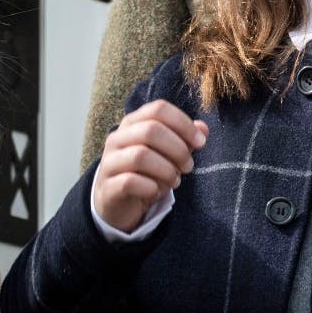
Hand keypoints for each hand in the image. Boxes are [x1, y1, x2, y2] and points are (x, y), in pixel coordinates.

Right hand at [93, 99, 208, 231]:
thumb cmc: (146, 172)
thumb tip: (203, 128)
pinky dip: (151, 187)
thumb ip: (184, 139)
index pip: (158, 109)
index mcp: (133, 123)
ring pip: (140, 156)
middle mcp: (117, 138)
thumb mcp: (168, 154)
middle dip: (178, 149)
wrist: (118, 203)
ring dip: (166, 170)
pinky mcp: (108, 186)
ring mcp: (109, 161)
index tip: (200, 142)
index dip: (183, 123)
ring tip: (175, 181)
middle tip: (188, 166)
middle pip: (150, 130)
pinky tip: (156, 192)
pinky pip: (130, 181)